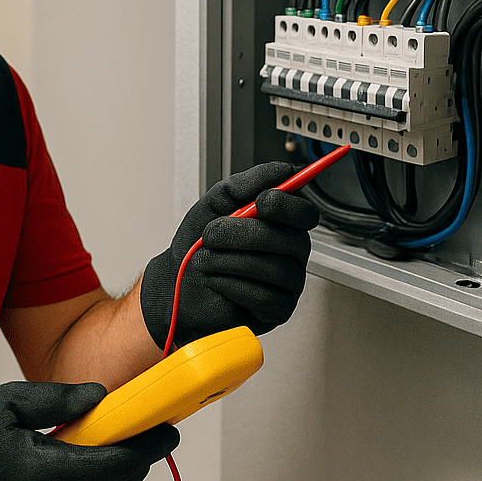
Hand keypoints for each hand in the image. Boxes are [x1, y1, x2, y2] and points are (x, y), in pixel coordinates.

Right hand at [0, 380, 179, 480]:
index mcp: (42, 472)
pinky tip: (91, 462)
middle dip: (139, 463)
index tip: (168, 432)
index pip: (112, 466)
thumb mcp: (9, 402)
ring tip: (127, 445)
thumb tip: (100, 397)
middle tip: (154, 435)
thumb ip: (57, 400)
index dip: (146, 450)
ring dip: (117, 476)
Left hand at [140, 162, 318, 348]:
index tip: (261, 202)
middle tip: (212, 234)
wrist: (176, 281)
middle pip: (289, 239)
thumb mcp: (216, 202)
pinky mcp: (277, 309)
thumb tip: (284, 171)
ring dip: (228, 260)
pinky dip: (230, 285)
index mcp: (281, 223)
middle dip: (242, 234)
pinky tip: (216, 281)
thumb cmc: (198, 243)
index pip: (305, 212)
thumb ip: (248, 183)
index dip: (287, 206)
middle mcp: (290, 251)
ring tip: (206, 259)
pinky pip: (263, 295)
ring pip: (273, 268)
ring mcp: (287, 282)